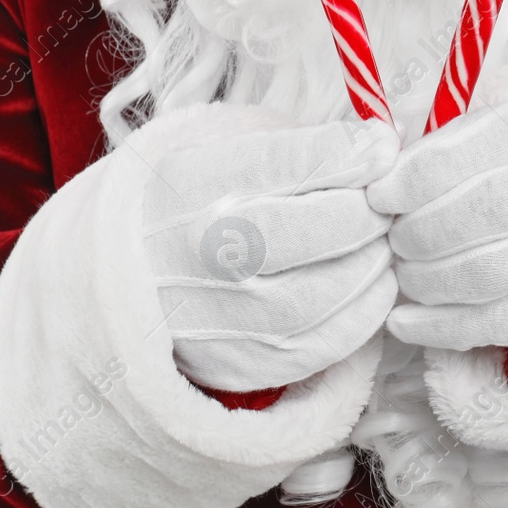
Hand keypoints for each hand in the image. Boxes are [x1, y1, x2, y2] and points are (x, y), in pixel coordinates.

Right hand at [141, 112, 399, 392]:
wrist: (122, 283)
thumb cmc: (190, 204)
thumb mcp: (223, 148)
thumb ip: (300, 142)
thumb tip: (385, 143)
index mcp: (197, 183)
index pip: (297, 160)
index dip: (356, 150)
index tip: (382, 145)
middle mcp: (208, 252)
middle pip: (330, 225)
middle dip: (372, 207)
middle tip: (381, 199)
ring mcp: (229, 316)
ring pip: (341, 286)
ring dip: (376, 257)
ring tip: (371, 239)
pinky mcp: (248, 364)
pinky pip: (335, 340)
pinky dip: (366, 306)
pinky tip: (362, 279)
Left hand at [367, 93, 507, 351]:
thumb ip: (460, 105)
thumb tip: (388, 127)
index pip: (449, 163)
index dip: (402, 182)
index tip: (380, 191)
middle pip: (454, 223)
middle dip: (408, 233)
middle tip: (396, 231)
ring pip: (467, 277)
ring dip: (417, 278)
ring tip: (409, 265)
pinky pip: (488, 325)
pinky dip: (436, 327)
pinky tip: (406, 319)